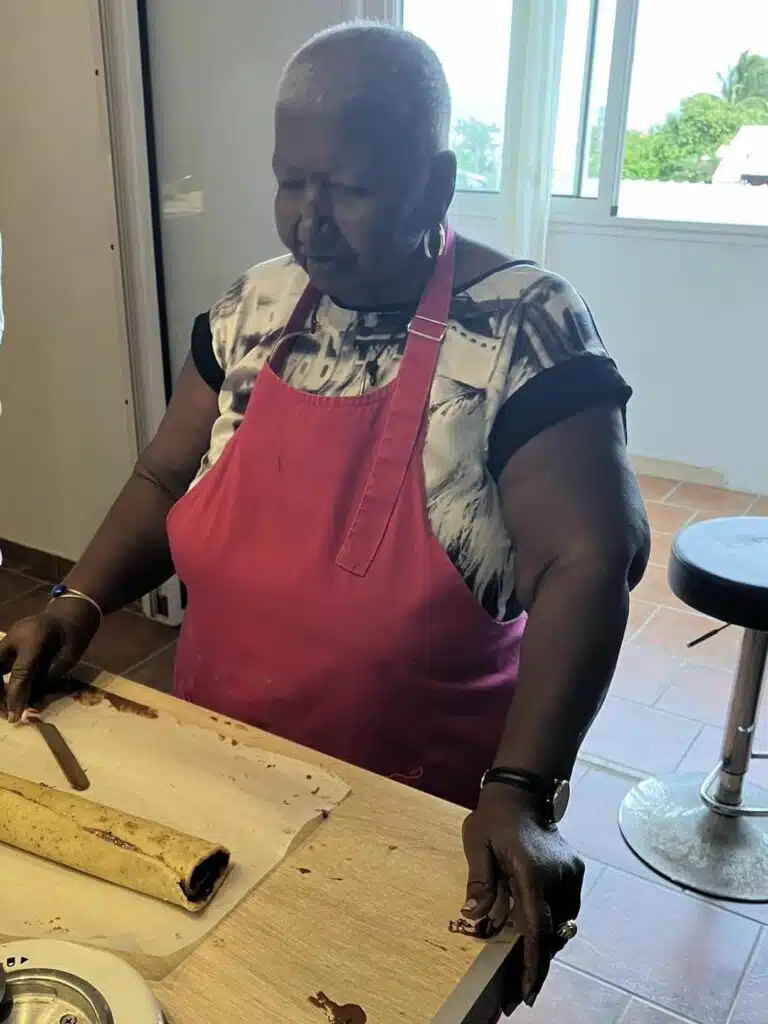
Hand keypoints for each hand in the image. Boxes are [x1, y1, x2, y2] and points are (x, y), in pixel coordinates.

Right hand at [0, 603, 98, 721]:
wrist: (72, 611)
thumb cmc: (75, 633)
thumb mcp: (70, 656)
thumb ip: (50, 677)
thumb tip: (31, 700)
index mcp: (34, 638)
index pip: (20, 672)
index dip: (15, 695)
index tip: (15, 716)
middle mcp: (15, 636)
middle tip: (8, 713)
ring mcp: (10, 639)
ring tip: (7, 709)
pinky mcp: (9, 644)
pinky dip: (1, 681)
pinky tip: (9, 697)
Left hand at [461, 783, 583, 1011]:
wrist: (522, 790)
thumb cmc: (493, 818)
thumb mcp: (477, 844)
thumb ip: (480, 880)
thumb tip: (474, 915)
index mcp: (532, 872)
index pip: (537, 927)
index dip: (533, 964)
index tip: (526, 991)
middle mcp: (559, 877)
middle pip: (553, 932)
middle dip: (538, 964)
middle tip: (518, 992)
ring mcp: (571, 873)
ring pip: (563, 922)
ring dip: (546, 944)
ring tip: (526, 968)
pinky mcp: (575, 870)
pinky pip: (566, 907)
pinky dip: (553, 923)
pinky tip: (536, 933)